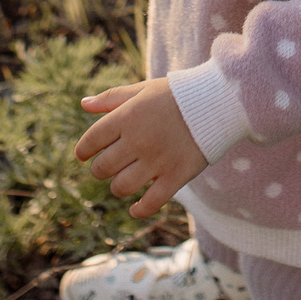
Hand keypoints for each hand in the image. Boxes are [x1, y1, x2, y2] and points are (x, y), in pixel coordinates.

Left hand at [74, 78, 207, 217]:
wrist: (217, 101)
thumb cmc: (175, 94)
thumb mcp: (142, 90)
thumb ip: (111, 98)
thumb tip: (84, 104)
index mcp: (127, 117)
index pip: (91, 141)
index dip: (83, 150)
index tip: (84, 154)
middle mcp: (139, 140)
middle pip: (103, 168)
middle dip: (100, 169)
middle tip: (107, 166)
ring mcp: (157, 161)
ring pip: (122, 187)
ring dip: (117, 187)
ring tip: (123, 181)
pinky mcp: (176, 176)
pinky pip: (151, 203)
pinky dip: (139, 210)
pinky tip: (134, 209)